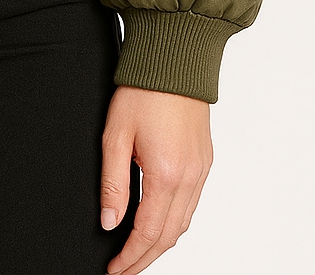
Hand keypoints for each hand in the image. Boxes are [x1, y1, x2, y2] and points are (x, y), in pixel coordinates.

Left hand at [100, 85, 212, 273]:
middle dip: (145, 258)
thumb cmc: (143, 91)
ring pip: (183, 224)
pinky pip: (192, 205)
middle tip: (123, 269)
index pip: (147, 233)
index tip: (114, 269)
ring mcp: (201, 171)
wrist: (175, 59)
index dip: (130, 257)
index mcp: (166, 174)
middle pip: (168, 236)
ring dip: (160, 244)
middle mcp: (190, 178)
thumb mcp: (115, 135)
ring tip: (137, 253)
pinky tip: (158, 223)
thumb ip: (112, 183)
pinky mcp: (205, 161)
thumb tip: (109, 222)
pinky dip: (174, 223)